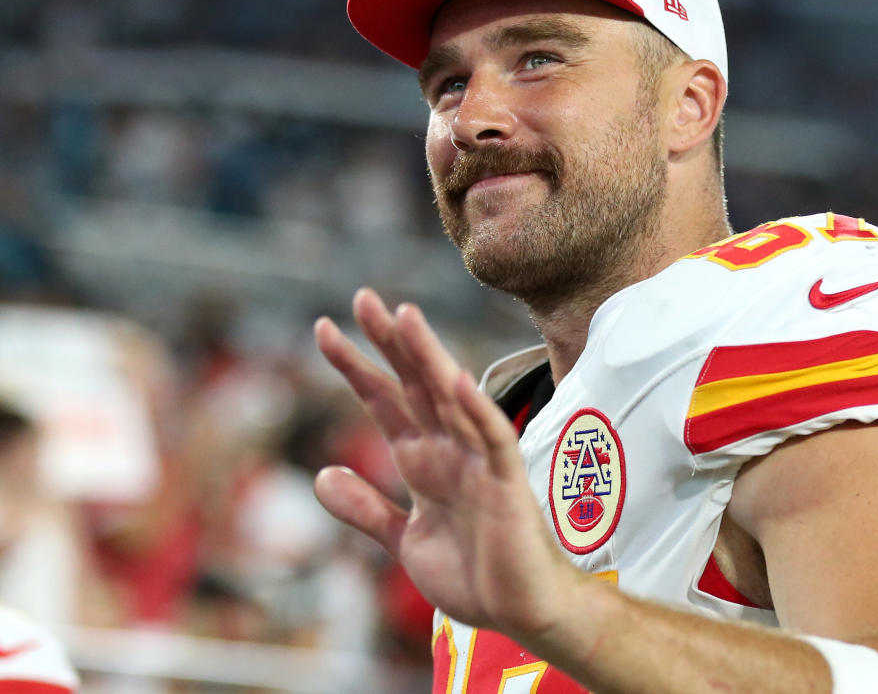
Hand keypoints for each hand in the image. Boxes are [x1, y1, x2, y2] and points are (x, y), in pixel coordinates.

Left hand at [312, 288, 584, 636]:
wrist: (522, 612)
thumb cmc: (474, 574)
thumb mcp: (405, 541)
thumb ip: (367, 509)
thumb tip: (322, 475)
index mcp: (423, 461)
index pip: (385, 401)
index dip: (355, 366)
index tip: (324, 329)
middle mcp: (449, 450)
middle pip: (415, 385)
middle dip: (390, 342)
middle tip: (362, 298)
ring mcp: (478, 461)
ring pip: (451, 399)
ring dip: (429, 358)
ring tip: (404, 317)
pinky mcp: (507, 482)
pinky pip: (492, 439)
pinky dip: (475, 410)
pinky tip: (455, 380)